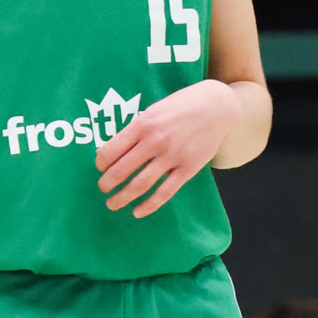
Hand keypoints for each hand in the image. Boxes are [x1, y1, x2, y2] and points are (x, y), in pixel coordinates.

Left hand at [95, 80, 239, 218]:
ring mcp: (172, 156)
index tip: (100, 167)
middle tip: (103, 188)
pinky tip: (137, 212)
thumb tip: (115, 149)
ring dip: (122, 197)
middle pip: (122, 170)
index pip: (111, 149)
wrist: (217, 107)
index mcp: (143, 124)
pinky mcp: (188, 168)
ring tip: (112, 204)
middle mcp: (155, 141)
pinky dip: (149, 205)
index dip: (101, 162)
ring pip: (140, 184)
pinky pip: (164, 192)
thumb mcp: (155, 109)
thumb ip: (137, 128)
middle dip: (107, 183)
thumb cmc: (182, 106)